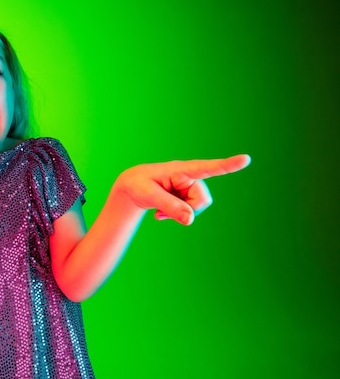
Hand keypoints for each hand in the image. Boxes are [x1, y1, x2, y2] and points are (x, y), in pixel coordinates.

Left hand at [115, 154, 250, 224]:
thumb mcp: (148, 196)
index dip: (226, 165)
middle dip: (186, 210)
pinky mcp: (186, 195)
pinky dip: (177, 215)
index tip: (246, 159)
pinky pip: (190, 212)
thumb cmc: (137, 185)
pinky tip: (161, 213)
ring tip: (159, 212)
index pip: (206, 167)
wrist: (131, 187)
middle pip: (201, 200)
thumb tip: (191, 220)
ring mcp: (189, 186)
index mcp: (180, 169)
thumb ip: (170, 206)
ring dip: (179, 214)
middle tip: (161, 213)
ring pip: (196, 208)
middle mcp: (189, 176)